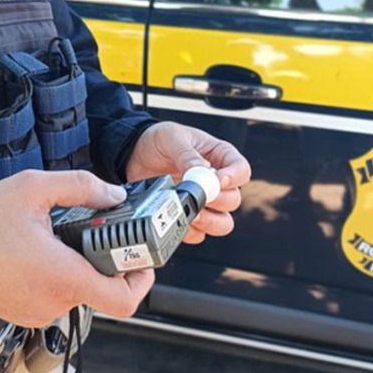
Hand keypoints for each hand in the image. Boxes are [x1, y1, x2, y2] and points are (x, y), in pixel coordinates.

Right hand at [0, 170, 154, 327]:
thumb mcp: (33, 188)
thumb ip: (81, 187)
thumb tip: (114, 195)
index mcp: (64, 275)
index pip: (123, 299)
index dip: (142, 281)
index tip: (142, 260)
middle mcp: (55, 300)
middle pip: (102, 287)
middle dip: (103, 259)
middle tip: (93, 233)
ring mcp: (41, 311)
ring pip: (79, 290)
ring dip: (77, 266)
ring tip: (56, 239)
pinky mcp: (28, 313)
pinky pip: (57, 295)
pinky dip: (57, 275)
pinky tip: (39, 253)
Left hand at [126, 122, 250, 243]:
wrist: (132, 155)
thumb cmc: (158, 140)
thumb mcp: (172, 137)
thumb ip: (187, 154)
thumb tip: (202, 170)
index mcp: (219, 157)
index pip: (241, 170)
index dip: (234, 178)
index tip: (218, 179)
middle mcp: (215, 182)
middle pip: (233, 200)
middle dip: (218, 200)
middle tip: (199, 195)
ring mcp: (203, 203)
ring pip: (223, 223)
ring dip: (209, 221)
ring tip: (191, 212)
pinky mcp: (187, 217)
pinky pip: (198, 234)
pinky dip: (190, 231)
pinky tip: (177, 219)